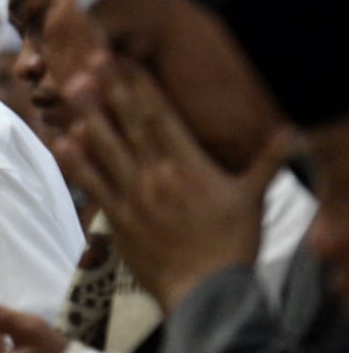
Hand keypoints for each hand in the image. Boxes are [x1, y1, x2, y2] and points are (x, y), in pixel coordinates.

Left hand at [56, 52, 290, 313]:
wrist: (207, 292)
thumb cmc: (232, 246)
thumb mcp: (253, 199)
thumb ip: (265, 162)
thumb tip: (289, 132)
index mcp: (190, 166)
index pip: (162, 117)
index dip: (141, 87)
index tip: (126, 61)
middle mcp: (158, 176)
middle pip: (130, 125)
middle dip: (111, 91)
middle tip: (92, 60)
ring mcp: (135, 198)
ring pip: (107, 150)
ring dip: (88, 118)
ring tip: (72, 90)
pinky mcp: (118, 220)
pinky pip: (94, 186)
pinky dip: (78, 164)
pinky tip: (62, 142)